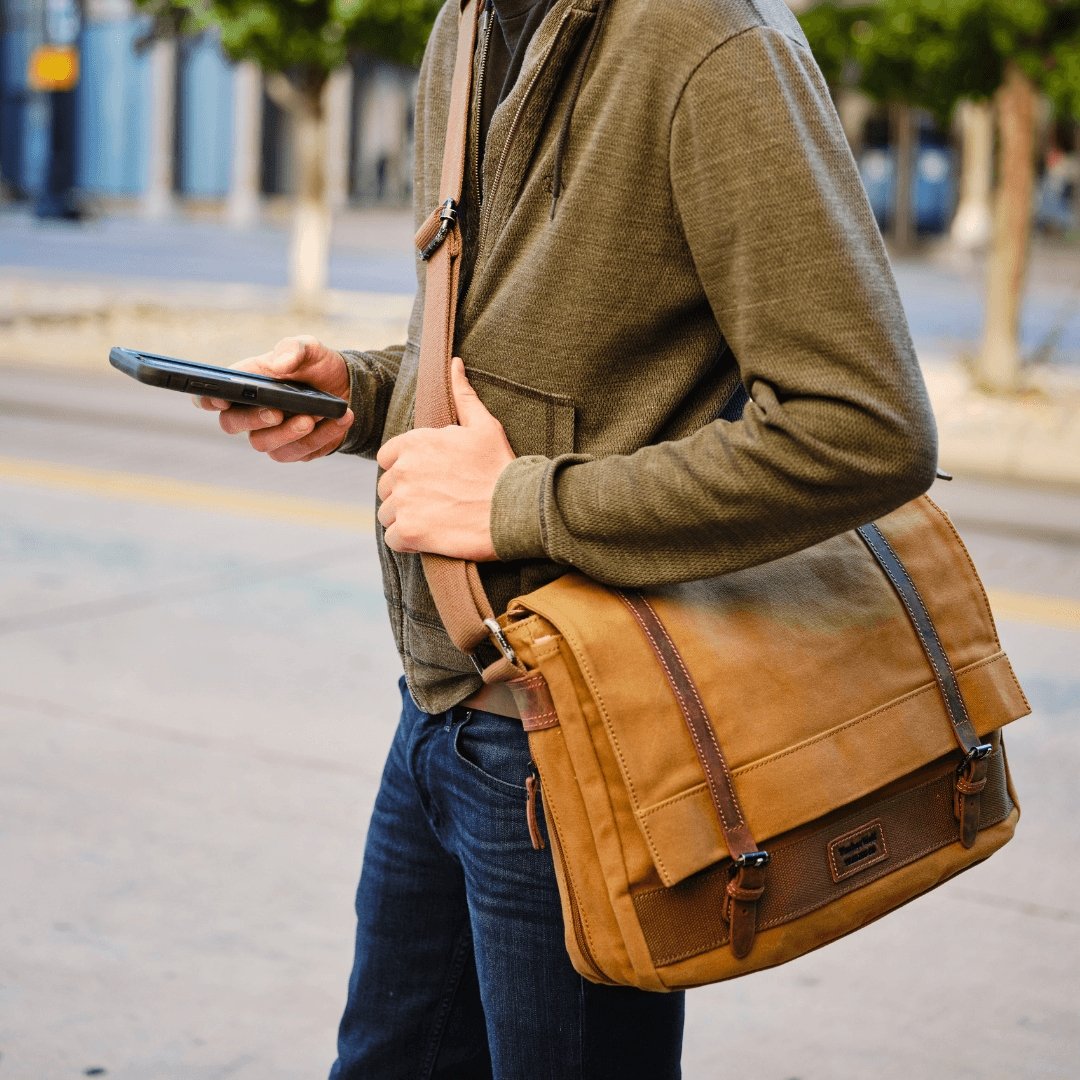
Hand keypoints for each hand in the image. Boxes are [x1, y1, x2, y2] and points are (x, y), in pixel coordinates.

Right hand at [192, 335, 353, 461]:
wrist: (347, 388)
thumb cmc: (317, 366)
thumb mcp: (309, 348)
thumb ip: (294, 349)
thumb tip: (280, 364)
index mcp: (244, 384)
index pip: (208, 396)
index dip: (206, 399)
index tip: (221, 398)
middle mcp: (251, 413)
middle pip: (231, 424)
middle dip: (253, 419)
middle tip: (277, 412)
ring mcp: (271, 435)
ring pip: (266, 445)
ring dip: (291, 432)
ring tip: (315, 416)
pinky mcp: (295, 450)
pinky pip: (299, 452)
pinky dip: (321, 437)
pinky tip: (340, 420)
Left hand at [376, 357, 514, 560]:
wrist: (517, 509)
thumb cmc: (501, 467)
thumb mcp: (483, 425)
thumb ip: (462, 395)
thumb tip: (454, 364)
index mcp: (415, 443)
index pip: (387, 458)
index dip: (406, 470)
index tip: (429, 479)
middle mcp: (403, 470)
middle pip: (387, 487)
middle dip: (406, 495)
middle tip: (437, 502)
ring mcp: (404, 501)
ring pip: (387, 514)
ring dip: (406, 519)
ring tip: (436, 520)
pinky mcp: (409, 531)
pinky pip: (394, 539)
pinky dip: (409, 542)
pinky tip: (432, 537)